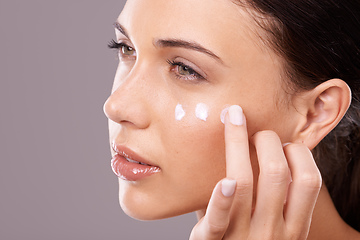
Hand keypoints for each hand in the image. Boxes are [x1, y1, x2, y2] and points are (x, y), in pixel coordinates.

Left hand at [189, 105, 321, 239]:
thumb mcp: (272, 227)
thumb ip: (273, 199)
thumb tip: (266, 153)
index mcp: (293, 227)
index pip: (309, 181)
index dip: (299, 153)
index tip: (284, 143)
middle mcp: (273, 231)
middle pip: (276, 173)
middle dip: (268, 140)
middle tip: (257, 131)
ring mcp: (243, 236)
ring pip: (246, 183)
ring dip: (240, 144)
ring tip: (235, 122)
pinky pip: (219, 219)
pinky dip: (221, 199)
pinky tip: (226, 181)